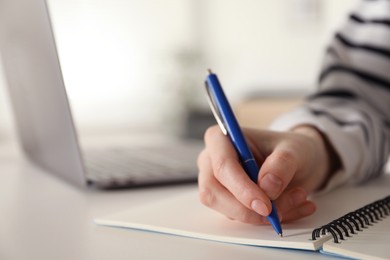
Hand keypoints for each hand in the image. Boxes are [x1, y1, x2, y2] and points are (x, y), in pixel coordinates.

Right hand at [197, 125, 337, 224]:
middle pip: (213, 192)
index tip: (265, 205)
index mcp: (221, 138)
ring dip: (262, 215)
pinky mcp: (227, 201)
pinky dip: (268, 219)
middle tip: (276, 213)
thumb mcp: (295, 149)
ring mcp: (216, 183)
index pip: (223, 165)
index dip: (241, 188)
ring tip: (296, 200)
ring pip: (226, 209)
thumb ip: (282, 164)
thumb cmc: (290, 149)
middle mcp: (212, 161)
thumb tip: (267, 185)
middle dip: (246, 208)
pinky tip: (292, 207)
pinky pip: (241, 218)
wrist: (300, 162)